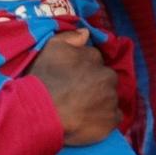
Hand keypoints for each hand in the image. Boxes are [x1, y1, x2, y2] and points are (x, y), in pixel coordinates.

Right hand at [27, 32, 118, 146]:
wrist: (42, 111)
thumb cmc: (45, 79)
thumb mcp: (51, 48)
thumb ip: (70, 37)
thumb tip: (86, 33)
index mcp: (95, 58)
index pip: (94, 60)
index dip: (83, 69)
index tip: (71, 77)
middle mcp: (108, 77)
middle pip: (104, 80)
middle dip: (94, 85)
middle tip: (76, 94)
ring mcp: (112, 100)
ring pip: (109, 98)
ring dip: (99, 101)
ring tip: (80, 109)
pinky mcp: (112, 120)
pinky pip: (112, 118)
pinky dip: (103, 119)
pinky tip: (88, 120)